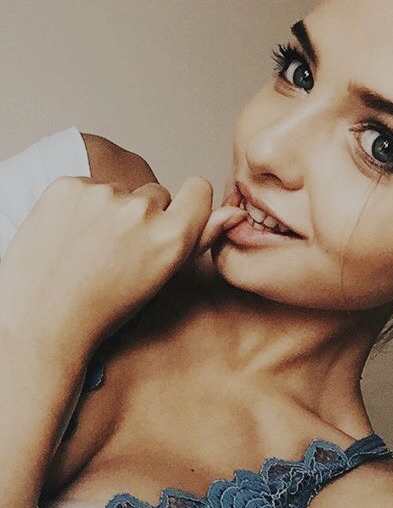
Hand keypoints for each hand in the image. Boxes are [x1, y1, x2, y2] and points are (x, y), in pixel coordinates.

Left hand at [0, 175, 245, 360]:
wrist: (43, 320)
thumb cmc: (105, 308)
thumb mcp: (162, 277)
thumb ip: (200, 239)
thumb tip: (234, 213)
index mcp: (172, 237)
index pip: (198, 189)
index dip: (187, 202)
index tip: (171, 218)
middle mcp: (141, 211)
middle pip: (155, 193)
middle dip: (143, 214)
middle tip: (119, 249)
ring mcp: (102, 195)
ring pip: (118, 191)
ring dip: (108, 210)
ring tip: (89, 247)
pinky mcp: (68, 188)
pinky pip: (85, 187)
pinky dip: (78, 206)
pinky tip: (69, 236)